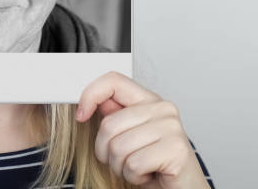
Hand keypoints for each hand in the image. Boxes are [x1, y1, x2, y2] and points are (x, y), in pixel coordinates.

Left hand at [76, 71, 208, 188]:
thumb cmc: (154, 165)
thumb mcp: (128, 136)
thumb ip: (114, 116)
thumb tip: (90, 101)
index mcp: (149, 100)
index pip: (113, 81)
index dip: (90, 95)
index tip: (81, 115)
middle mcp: (163, 109)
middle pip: (108, 124)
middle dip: (106, 151)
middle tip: (123, 160)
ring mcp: (171, 127)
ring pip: (118, 147)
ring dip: (121, 167)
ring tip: (138, 168)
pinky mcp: (176, 149)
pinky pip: (134, 164)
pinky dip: (134, 177)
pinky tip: (149, 175)